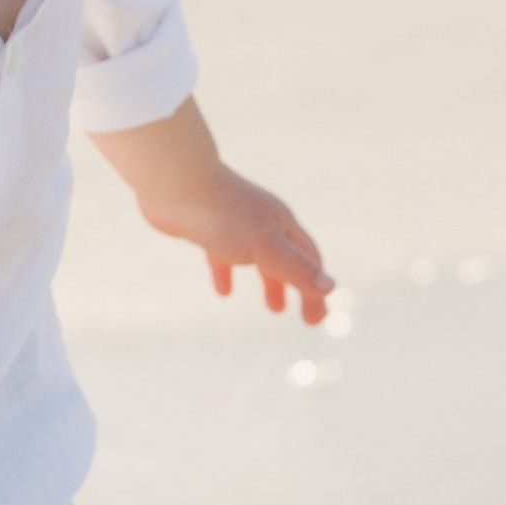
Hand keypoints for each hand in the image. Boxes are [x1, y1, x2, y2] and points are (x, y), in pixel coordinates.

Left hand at [135, 165, 329, 322]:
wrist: (174, 183)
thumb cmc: (223, 215)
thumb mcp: (265, 246)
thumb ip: (295, 268)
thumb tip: (331, 288)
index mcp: (281, 224)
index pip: (309, 261)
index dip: (316, 292)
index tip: (314, 321)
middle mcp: (262, 222)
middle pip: (289, 259)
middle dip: (299, 289)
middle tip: (303, 318)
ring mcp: (234, 223)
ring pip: (259, 258)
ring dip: (270, 282)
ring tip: (273, 308)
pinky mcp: (206, 227)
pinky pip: (223, 254)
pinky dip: (228, 273)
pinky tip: (223, 291)